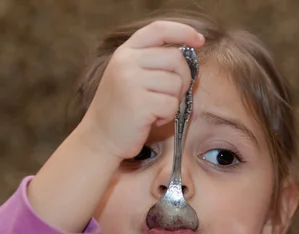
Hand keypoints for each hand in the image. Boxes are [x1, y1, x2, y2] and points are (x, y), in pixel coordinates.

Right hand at [81, 21, 204, 159]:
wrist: (99, 137)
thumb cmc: (121, 109)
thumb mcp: (130, 76)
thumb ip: (152, 62)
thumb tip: (189, 55)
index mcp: (125, 52)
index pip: (159, 30)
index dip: (183, 31)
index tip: (200, 40)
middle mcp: (126, 62)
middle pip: (176, 58)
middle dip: (184, 79)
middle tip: (172, 95)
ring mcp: (131, 81)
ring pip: (177, 84)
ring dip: (172, 101)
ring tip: (154, 109)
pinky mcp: (139, 103)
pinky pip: (171, 105)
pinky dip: (167, 116)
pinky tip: (151, 120)